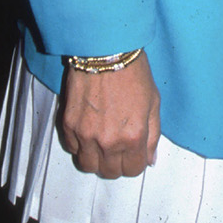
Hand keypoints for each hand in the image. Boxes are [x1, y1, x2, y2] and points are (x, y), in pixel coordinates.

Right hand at [60, 52, 160, 177]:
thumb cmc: (133, 71)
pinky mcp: (68, 125)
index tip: (133, 153)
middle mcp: (109, 142)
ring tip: (101, 142)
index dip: (135, 163)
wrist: (106, 50)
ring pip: (88, 166)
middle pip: (109, 172)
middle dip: (116, 163)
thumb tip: (150, 159)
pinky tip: (88, 129)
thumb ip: (153, 135)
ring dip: (96, 159)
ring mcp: (86, 135)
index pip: (133, 170)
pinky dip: (79, 144)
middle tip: (118, 147)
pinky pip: (72, 148)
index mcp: (133, 137)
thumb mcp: (154, 101)